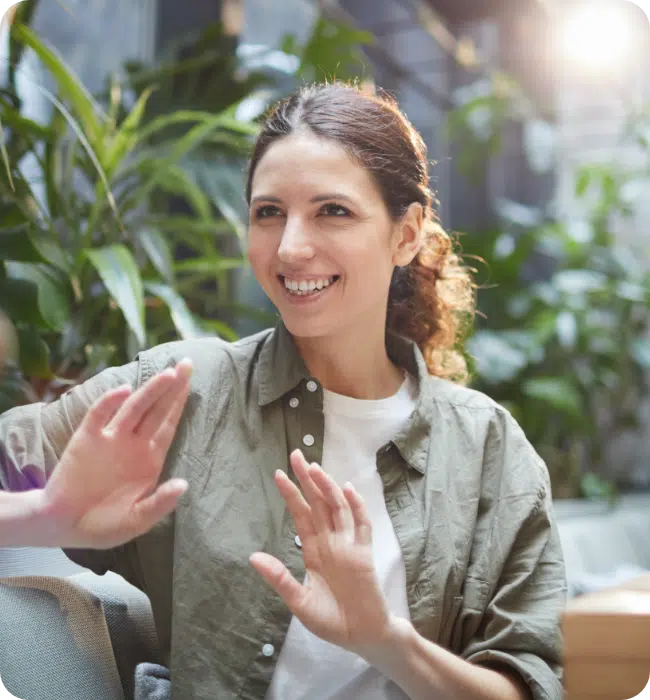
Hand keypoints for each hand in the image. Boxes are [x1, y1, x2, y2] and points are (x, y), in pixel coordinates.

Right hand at [41, 359, 192, 548]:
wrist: (64, 526)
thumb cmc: (104, 524)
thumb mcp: (138, 521)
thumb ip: (159, 503)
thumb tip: (183, 485)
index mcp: (149, 458)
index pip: (169, 424)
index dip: (181, 403)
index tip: (193, 380)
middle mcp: (133, 443)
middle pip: (156, 409)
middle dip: (172, 387)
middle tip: (187, 363)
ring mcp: (110, 439)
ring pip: (133, 408)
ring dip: (150, 391)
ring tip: (167, 374)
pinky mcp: (86, 439)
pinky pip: (98, 416)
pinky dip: (109, 402)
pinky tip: (122, 390)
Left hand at [250, 449, 391, 654]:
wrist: (361, 637)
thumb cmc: (331, 620)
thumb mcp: (299, 601)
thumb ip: (279, 578)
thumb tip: (252, 557)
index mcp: (313, 550)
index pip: (301, 514)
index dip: (291, 494)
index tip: (278, 474)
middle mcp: (330, 541)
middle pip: (318, 502)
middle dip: (308, 479)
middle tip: (296, 455)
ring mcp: (348, 545)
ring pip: (337, 508)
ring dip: (327, 487)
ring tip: (315, 469)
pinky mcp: (364, 553)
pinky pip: (361, 525)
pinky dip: (356, 506)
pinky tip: (347, 490)